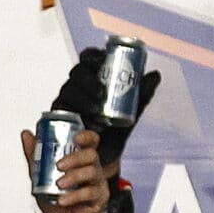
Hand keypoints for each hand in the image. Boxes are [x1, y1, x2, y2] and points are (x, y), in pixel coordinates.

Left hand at [26, 127, 108, 212]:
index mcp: (81, 160)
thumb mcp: (39, 175)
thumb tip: (26, 135)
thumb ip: (35, 155)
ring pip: (92, 172)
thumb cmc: (52, 199)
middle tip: (59, 166)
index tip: (76, 138)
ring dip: (74, 176)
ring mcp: (98, 183)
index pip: (91, 142)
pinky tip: (63, 200)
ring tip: (59, 184)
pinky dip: (74, 196)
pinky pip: (90, 192)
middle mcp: (92, 169)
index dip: (87, 136)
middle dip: (75, 158)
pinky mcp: (100, 199)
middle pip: (92, 155)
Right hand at [50, 44, 159, 169]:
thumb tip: (155, 75)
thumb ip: (142, 94)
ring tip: (97, 114)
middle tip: (101, 94)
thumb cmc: (117, 129)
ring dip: (82, 100)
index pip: (89, 59)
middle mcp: (77, 86)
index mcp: (94, 78)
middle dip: (88, 81)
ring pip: (68, 91)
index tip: (100, 61)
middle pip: (77, 73)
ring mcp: (66, 101)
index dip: (92, 56)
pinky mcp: (57, 118)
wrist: (107, 156)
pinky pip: (60, 112)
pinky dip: (74, 117)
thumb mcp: (132, 112)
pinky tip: (87, 126)